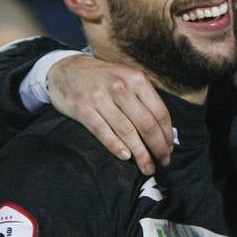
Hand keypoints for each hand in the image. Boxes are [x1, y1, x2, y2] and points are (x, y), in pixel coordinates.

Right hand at [49, 56, 172, 174]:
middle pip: (146, 124)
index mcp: (136, 79)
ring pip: (126, 131)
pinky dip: (115, 146)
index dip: (167, 135)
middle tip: (163, 163)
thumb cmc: (103, 79)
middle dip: (158, 148)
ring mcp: (100, 97)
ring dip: (140, 154)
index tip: (169, 150)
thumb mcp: (127, 78)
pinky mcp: (82, 108)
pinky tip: (126, 157)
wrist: (67, 69)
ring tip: (147, 167)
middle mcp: (120, 87)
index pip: (160, 112)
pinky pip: (102, 131)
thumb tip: (164, 131)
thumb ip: (144, 99)